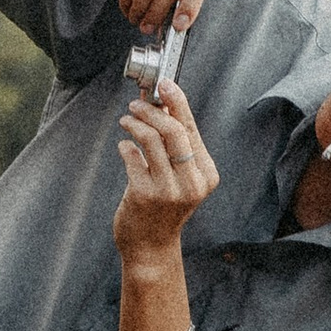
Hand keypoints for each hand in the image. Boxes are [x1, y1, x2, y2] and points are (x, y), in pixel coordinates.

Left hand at [112, 80, 219, 262]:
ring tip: (127, 120)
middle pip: (173, 131)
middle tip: (135, 104)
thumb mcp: (179, 176)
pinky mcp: (144, 195)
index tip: (164, 84)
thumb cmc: (164, 207)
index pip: (191, 130)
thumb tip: (163, 104)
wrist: (151, 246)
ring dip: (135, 123)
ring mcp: (168, 190)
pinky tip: (124, 147)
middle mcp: (192, 183)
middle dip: (151, 110)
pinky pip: (132, 157)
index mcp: (206, 175)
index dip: (177, 102)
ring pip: (151, 140)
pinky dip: (125, 146)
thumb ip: (175, 144)